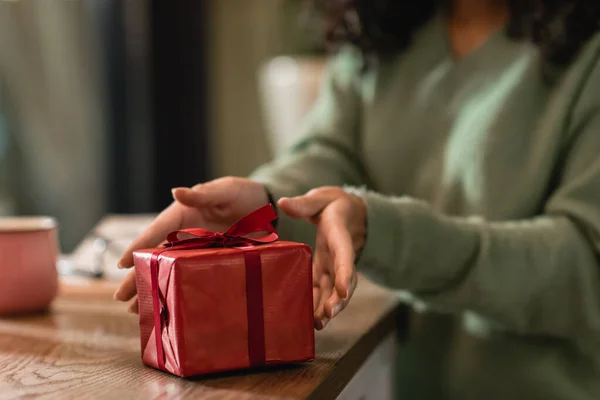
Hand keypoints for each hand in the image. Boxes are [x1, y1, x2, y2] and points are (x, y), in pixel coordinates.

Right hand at [114, 177, 268, 312]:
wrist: (263, 206)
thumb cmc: (240, 193)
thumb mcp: (224, 191)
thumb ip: (202, 194)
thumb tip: (176, 191)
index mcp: (181, 214)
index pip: (155, 231)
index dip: (138, 247)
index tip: (122, 265)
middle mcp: (182, 233)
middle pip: (155, 256)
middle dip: (137, 276)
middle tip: (120, 297)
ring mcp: (193, 249)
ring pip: (168, 270)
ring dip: (153, 288)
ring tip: (137, 310)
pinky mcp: (207, 260)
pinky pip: (188, 275)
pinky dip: (176, 289)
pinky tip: (167, 306)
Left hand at [278, 187, 365, 328]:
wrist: (349, 213)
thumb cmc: (333, 204)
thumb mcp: (321, 198)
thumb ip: (304, 203)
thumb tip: (283, 203)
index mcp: (340, 236)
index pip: (345, 257)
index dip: (345, 274)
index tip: (343, 290)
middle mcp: (340, 256)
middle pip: (343, 281)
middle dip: (337, 300)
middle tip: (327, 316)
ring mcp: (334, 267)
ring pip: (334, 290)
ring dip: (328, 307)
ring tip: (319, 325)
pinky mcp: (325, 272)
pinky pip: (322, 290)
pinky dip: (318, 304)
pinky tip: (309, 320)